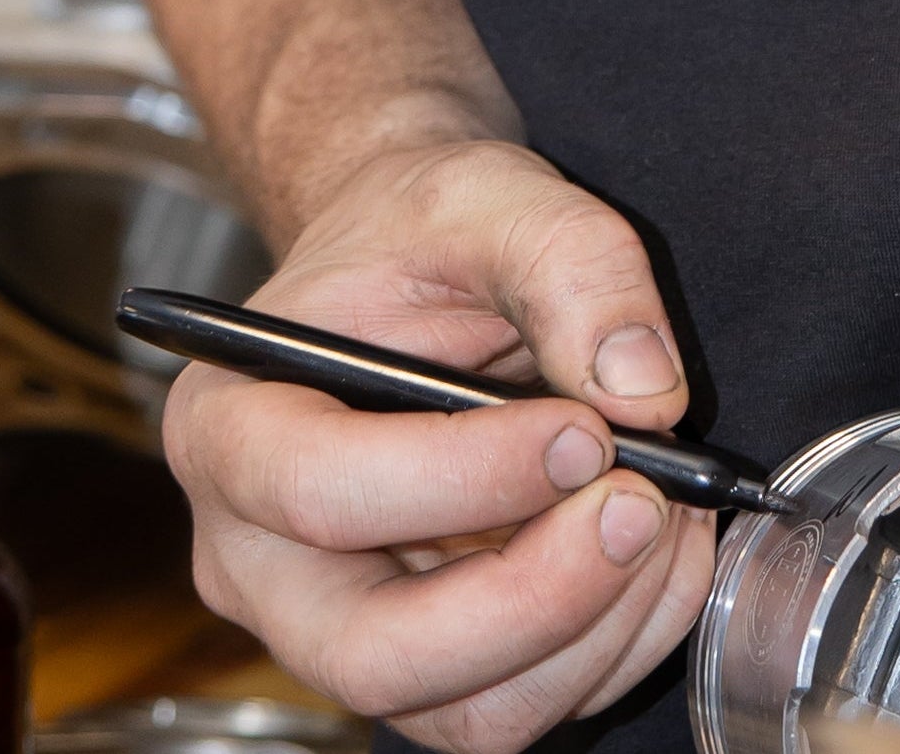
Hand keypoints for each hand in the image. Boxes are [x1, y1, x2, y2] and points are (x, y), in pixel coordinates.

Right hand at [161, 132, 720, 753]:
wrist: (417, 261)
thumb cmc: (423, 229)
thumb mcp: (492, 196)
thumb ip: (573, 265)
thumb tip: (645, 389)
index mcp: (231, 430)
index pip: (323, 495)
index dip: (465, 479)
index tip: (585, 429)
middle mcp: (259, 560)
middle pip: (377, 653)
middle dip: (534, 598)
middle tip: (643, 503)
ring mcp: (338, 627)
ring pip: (464, 709)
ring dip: (593, 631)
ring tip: (668, 511)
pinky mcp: (424, 660)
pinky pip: (520, 705)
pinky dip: (614, 643)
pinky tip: (657, 548)